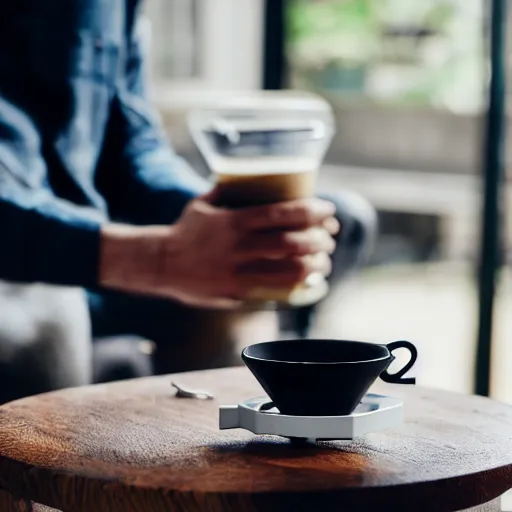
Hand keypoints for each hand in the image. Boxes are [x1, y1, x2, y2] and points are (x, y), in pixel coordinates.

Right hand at [99, 194, 338, 307]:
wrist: (161, 264)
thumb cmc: (186, 231)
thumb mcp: (202, 204)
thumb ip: (226, 190)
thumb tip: (248, 176)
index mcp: (233, 221)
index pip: (282, 214)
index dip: (312, 212)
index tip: (328, 210)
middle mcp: (238, 247)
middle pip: (291, 243)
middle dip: (319, 239)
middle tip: (331, 236)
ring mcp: (237, 272)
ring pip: (287, 270)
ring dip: (314, 265)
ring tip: (325, 261)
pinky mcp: (235, 292)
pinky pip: (273, 290)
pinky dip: (295, 285)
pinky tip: (308, 281)